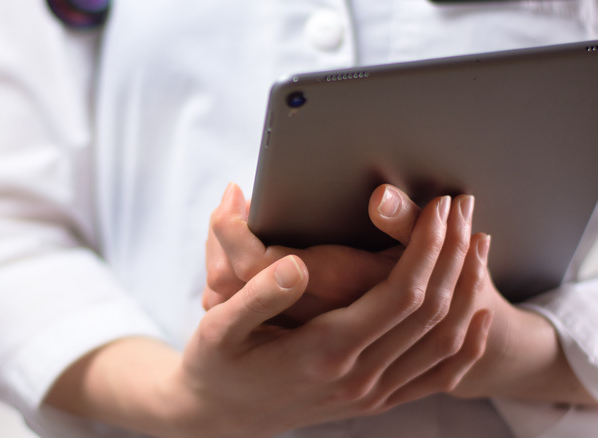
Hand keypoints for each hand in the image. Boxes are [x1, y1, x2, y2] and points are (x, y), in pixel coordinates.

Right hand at [168, 195, 491, 436]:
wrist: (219, 417)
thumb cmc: (216, 365)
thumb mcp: (219, 328)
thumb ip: (258, 296)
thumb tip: (298, 264)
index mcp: (324, 352)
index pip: (399, 294)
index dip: (426, 246)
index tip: (438, 207)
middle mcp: (357, 377)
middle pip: (431, 311)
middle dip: (453, 252)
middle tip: (461, 207)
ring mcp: (370, 393)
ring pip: (444, 341)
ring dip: (468, 288)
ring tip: (476, 242)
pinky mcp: (375, 400)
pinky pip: (439, 377)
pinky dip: (468, 343)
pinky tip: (479, 313)